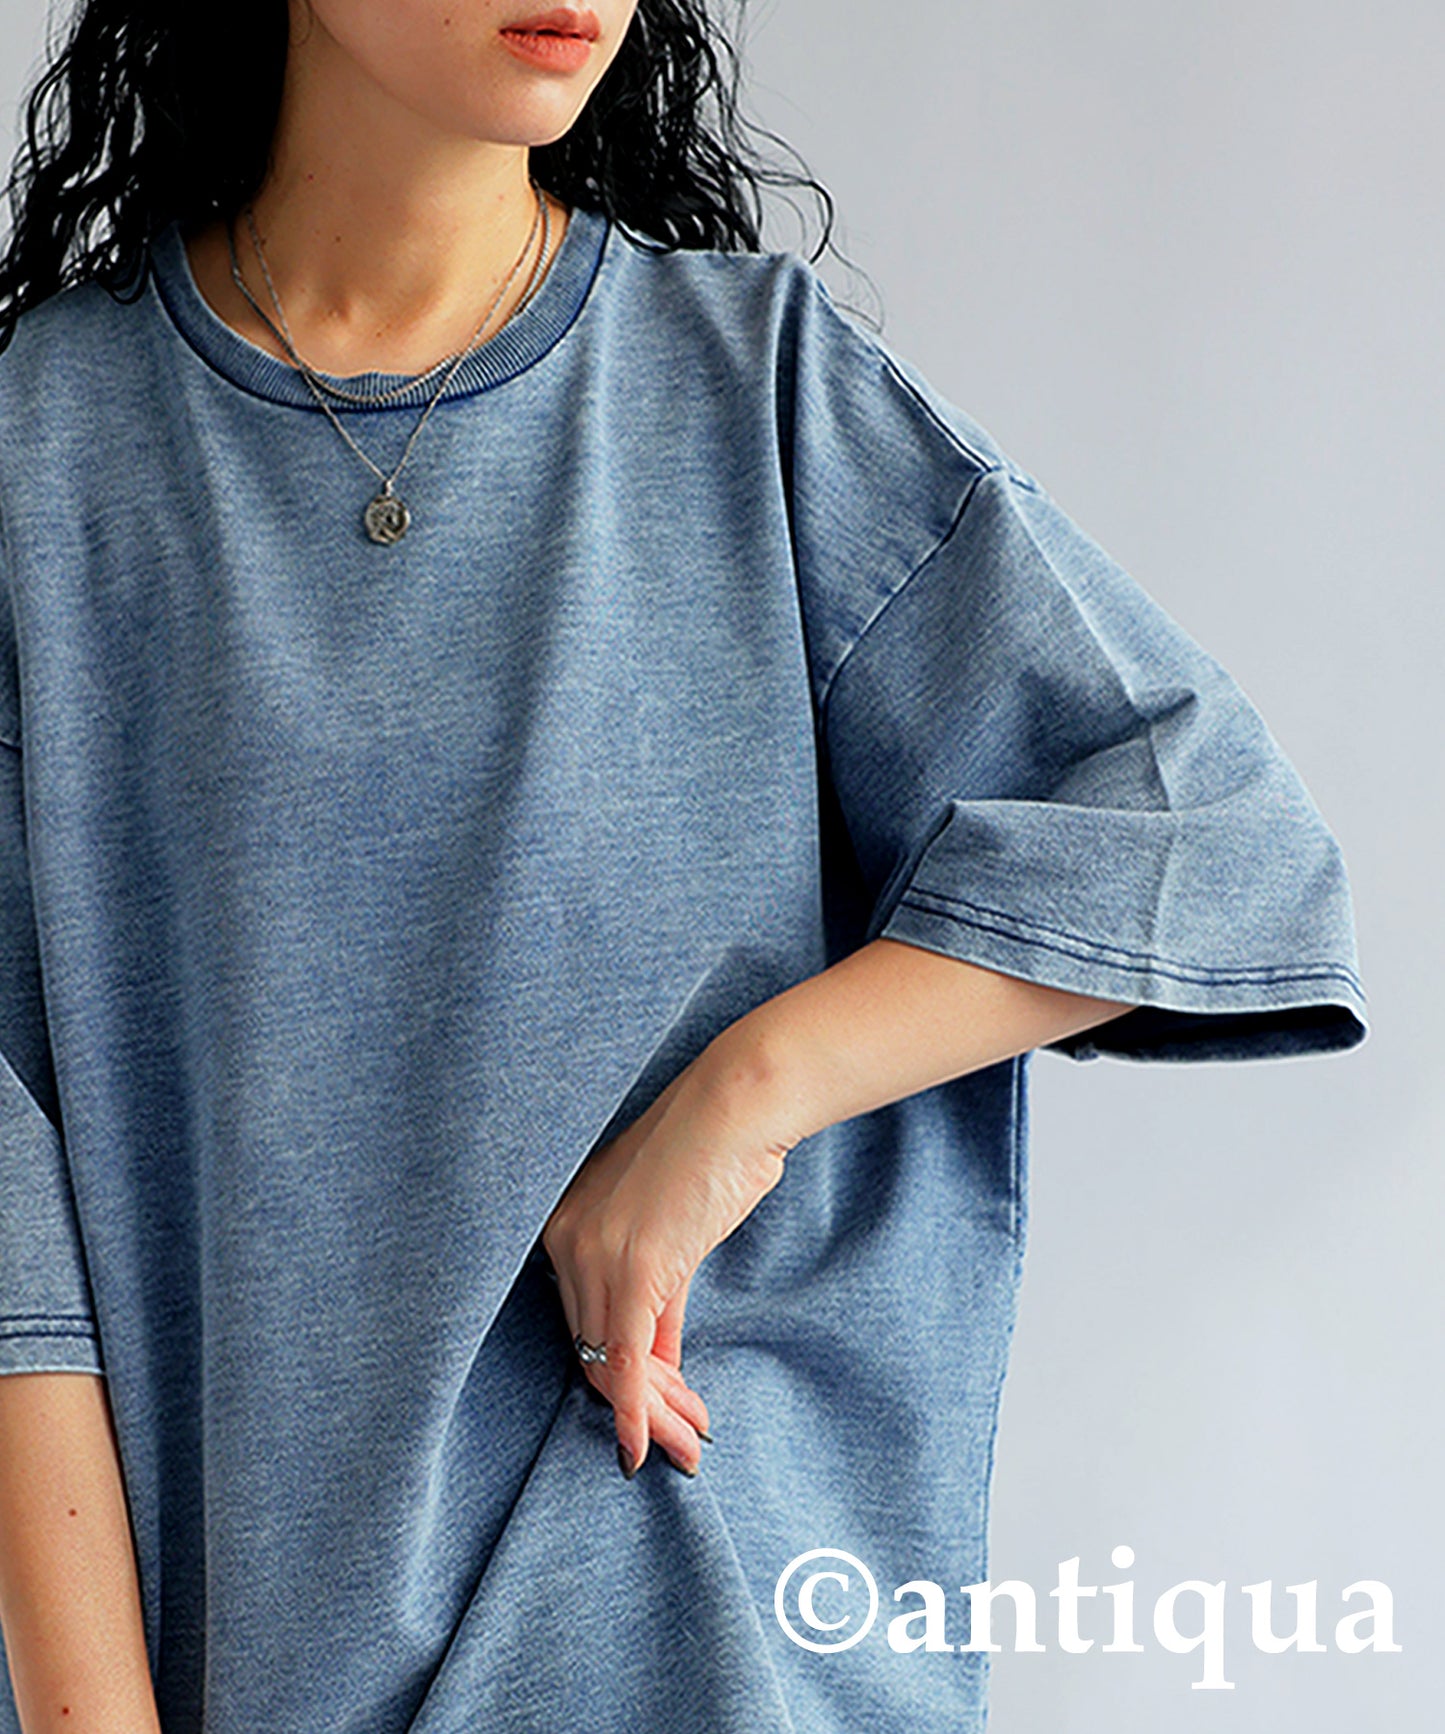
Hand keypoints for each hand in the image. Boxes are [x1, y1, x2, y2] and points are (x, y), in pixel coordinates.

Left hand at [541, 1045, 796, 1478]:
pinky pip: (628, 1359)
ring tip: (690, 1445)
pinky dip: (639, 1411)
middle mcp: (565, 1241)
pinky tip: (653, 1444)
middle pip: (592, 1351)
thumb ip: (656, 1304)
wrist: (738, 1105)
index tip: (664, 1412)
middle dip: (641, 1407)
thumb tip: (657, 1373)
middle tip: (684, 1440)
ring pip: (610, 1365)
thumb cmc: (714, 1154)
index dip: (625, 1380)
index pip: (585, 1325)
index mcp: (565, 1226)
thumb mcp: (671, 1235)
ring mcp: (594, 1253)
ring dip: (653, 1416)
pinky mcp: (634, 1267)